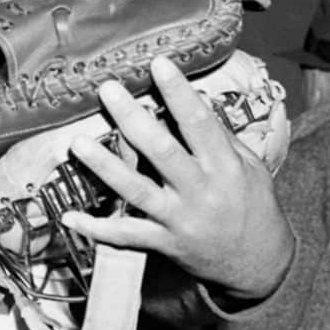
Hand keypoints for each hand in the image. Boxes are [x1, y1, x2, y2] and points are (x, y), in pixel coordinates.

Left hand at [61, 55, 293, 301]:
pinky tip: (69, 217)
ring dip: (105, 167)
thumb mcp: (250, 168)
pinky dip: (97, 229)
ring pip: (137, 191)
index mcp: (225, 167)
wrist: (260, 265)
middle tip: (108, 89)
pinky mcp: (164, 243)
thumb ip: (220, 137)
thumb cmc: (253, 206)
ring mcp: (180, 220)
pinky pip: (126, 236)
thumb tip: (192, 100)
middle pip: (162, 151)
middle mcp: (201, 192)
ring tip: (77, 143)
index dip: (178, 93)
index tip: (158, 64)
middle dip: (132, 119)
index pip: (200, 123)